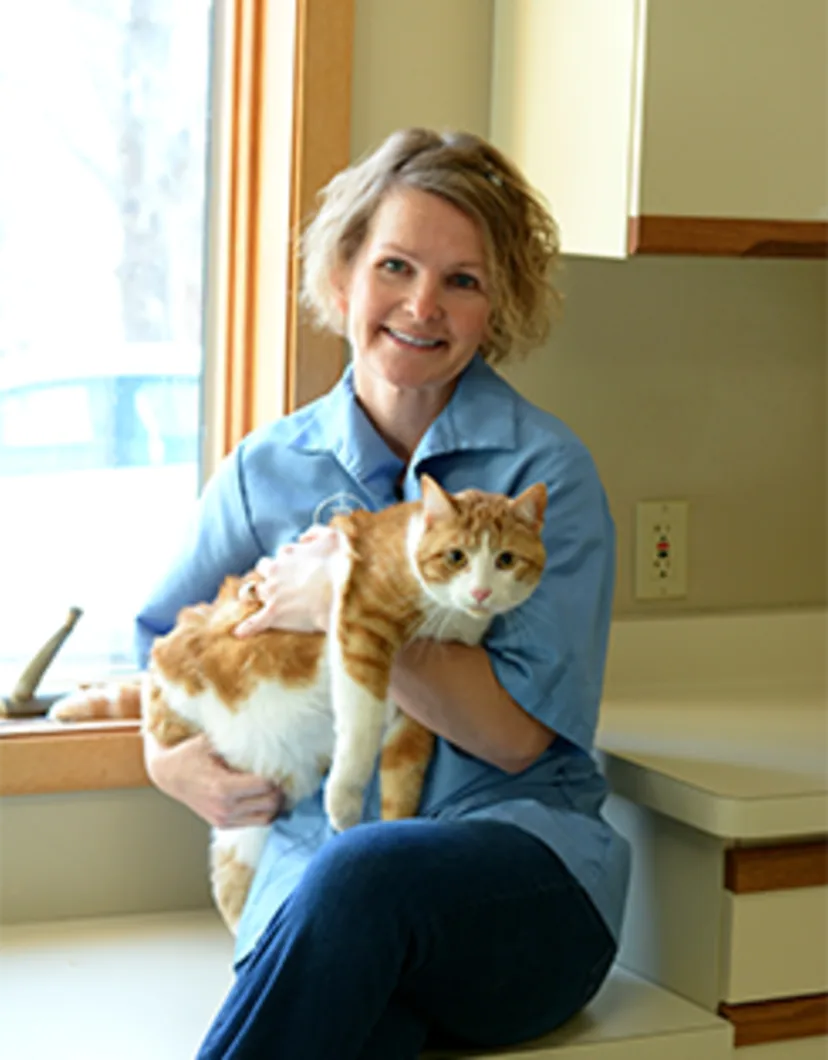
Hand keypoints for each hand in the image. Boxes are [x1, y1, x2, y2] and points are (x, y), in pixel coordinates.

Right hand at [144, 732, 282, 827]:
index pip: (265, 785)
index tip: (281, 763)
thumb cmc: (190, 755)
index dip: (277, 774)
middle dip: (280, 789)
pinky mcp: (223, 824)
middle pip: (270, 803)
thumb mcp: (210, 741)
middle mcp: (225, 808)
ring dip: (276, 803)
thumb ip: (236, 739)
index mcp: (223, 787)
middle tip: (283, 774)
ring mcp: (224, 819)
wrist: (169, 775)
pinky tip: (265, 796)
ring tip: (277, 787)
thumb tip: (263, 730)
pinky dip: (265, 812)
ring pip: (267, 818)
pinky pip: (255, 823)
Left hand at [235, 525, 340, 637]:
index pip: (282, 553)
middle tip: (285, 582)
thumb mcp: (333, 536)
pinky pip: (256, 621)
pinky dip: (248, 627)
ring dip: (263, 595)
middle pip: (264, 568)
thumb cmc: (340, 564)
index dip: (290, 560)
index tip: (301, 566)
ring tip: (270, 603)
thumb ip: (316, 532)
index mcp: (288, 553)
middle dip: (271, 573)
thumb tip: (302, 538)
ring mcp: (273, 592)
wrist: (341, 592)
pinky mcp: (274, 613)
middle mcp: (275, 570)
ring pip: (257, 591)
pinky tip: (240, 633)